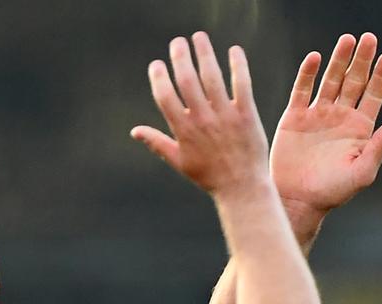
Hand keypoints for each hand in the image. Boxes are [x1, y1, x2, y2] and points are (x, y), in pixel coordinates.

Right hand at [131, 32, 269, 197]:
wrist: (242, 188)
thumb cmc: (209, 176)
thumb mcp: (179, 162)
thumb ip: (157, 143)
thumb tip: (135, 131)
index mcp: (183, 131)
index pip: (165, 97)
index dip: (158, 77)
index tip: (156, 64)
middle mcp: (202, 121)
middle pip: (186, 81)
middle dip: (180, 57)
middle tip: (178, 42)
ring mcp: (225, 117)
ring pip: (212, 77)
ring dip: (205, 53)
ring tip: (199, 37)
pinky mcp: (246, 115)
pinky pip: (242, 84)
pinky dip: (238, 65)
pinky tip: (234, 50)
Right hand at [271, 33, 381, 216]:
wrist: (298, 200)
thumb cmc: (332, 192)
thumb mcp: (361, 174)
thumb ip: (378, 149)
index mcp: (359, 128)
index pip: (373, 95)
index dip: (381, 76)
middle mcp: (340, 117)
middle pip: (354, 81)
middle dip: (361, 60)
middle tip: (369, 38)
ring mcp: (317, 114)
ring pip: (331, 80)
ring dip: (338, 60)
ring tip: (347, 40)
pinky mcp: (295, 117)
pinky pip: (302, 90)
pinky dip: (307, 73)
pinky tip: (315, 58)